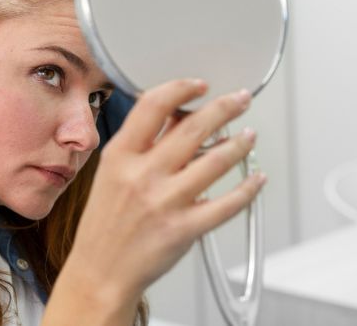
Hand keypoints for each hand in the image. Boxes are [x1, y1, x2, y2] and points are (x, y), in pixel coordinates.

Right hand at [64, 80, 266, 304]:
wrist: (101, 271)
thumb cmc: (105, 224)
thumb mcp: (111, 173)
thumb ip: (142, 145)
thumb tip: (177, 116)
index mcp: (120, 156)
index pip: (153, 106)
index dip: (181, 89)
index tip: (199, 85)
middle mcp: (143, 175)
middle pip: (193, 128)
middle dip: (225, 107)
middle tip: (240, 100)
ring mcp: (165, 202)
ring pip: (216, 161)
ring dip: (240, 143)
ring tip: (249, 135)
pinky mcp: (185, 228)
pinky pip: (227, 203)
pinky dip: (248, 187)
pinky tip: (255, 177)